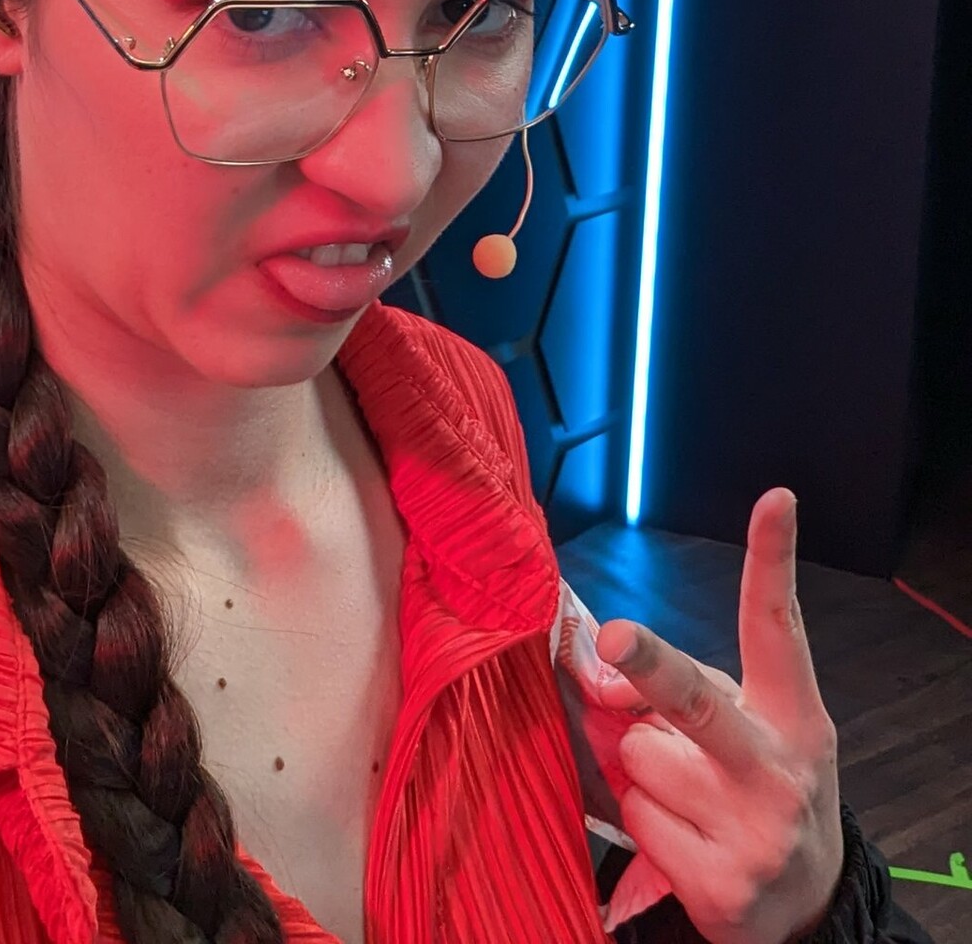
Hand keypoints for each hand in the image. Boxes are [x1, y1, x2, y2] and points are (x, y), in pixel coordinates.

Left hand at [591, 488, 844, 943]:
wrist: (804, 911)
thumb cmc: (759, 793)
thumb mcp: (748, 734)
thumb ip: (682, 691)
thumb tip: (600, 676)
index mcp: (795, 717)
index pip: (781, 627)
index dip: (774, 560)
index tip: (774, 501)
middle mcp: (778, 770)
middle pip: (697, 699)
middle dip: (650, 666)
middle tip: (614, 638)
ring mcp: (752, 832)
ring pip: (640, 755)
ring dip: (644, 770)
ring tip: (686, 798)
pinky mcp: (719, 885)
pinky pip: (635, 816)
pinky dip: (646, 823)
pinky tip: (685, 841)